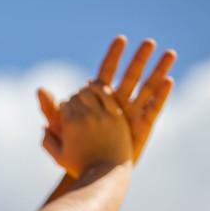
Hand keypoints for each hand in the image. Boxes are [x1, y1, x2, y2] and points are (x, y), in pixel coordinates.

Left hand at [39, 36, 175, 169]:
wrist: (91, 172)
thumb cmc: (75, 149)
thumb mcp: (62, 127)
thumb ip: (52, 108)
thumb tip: (39, 90)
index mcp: (100, 99)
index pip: (108, 71)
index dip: (114, 54)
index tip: (121, 38)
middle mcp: (119, 103)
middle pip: (131, 75)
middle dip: (140, 57)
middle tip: (149, 41)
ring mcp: (133, 114)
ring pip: (147, 88)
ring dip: (158, 70)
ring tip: (170, 53)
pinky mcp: (143, 126)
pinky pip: (153, 109)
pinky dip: (161, 95)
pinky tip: (169, 81)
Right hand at [50, 83, 132, 176]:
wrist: (107, 174)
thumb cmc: (81, 167)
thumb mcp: (59, 157)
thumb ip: (47, 142)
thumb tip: (43, 127)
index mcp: (70, 124)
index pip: (63, 104)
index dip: (64, 110)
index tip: (68, 117)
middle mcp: (85, 116)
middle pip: (75, 97)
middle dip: (75, 102)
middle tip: (78, 111)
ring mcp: (102, 114)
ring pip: (89, 92)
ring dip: (86, 94)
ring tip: (88, 102)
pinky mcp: (116, 115)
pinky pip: (107, 93)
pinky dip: (101, 89)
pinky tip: (99, 92)